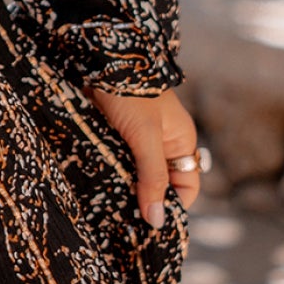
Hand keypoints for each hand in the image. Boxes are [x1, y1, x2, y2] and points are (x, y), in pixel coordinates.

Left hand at [87, 85, 201, 230]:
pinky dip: (110, 174)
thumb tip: (158, 221)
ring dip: (125, 188)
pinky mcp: (115, 136)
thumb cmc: (131, 93)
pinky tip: (98, 186)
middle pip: (160, 184)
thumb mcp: (145, 138)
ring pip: (136, 176)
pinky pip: (117, 163)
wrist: (101, 57)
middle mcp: (163, 143)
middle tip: (126, 222)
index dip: (171, 206)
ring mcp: (138, 139)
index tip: (149, 226)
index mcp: (181, 142)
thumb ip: (152, 178)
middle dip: (145, 200)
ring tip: (110, 207)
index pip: (185, 187)